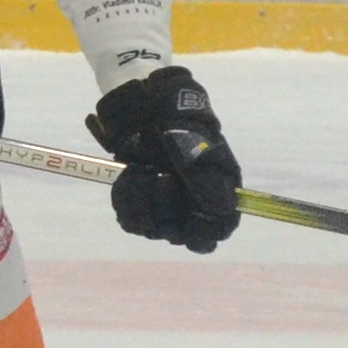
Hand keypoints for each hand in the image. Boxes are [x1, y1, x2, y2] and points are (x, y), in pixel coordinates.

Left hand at [87, 66, 241, 253]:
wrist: (146, 111)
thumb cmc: (179, 124)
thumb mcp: (196, 145)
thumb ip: (205, 177)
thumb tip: (221, 209)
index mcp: (217, 194)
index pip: (215, 232)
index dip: (203, 230)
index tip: (189, 214)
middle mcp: (192, 207)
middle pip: (179, 236)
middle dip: (165, 206)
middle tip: (160, 175)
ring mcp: (164, 209)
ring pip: (151, 229)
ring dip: (141, 199)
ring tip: (142, 169)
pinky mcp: (139, 205)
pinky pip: (129, 219)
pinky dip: (126, 197)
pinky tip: (130, 174)